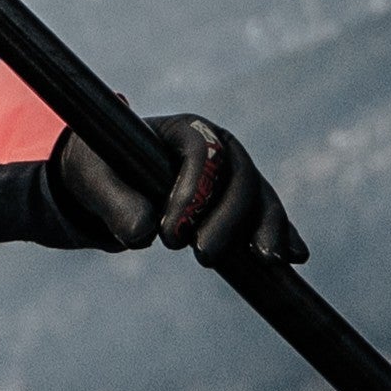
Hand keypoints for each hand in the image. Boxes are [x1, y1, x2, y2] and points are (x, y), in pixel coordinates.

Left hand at [48, 114, 306, 264]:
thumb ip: (115, 202)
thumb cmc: (98, 171)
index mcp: (183, 129)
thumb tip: (142, 234)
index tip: (168, 235)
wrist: (106, 184)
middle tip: (203, 258)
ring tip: (268, 260)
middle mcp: (217, 147)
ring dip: (268, 227)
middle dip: (230, 216)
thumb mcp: (94, 181)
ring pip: (260, 197)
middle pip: (240, 175)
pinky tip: (296, 257)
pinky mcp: (239, 205)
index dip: (193, 192)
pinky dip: (282, 234)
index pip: (202, 152)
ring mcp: (232, 176)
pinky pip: (265, 217)